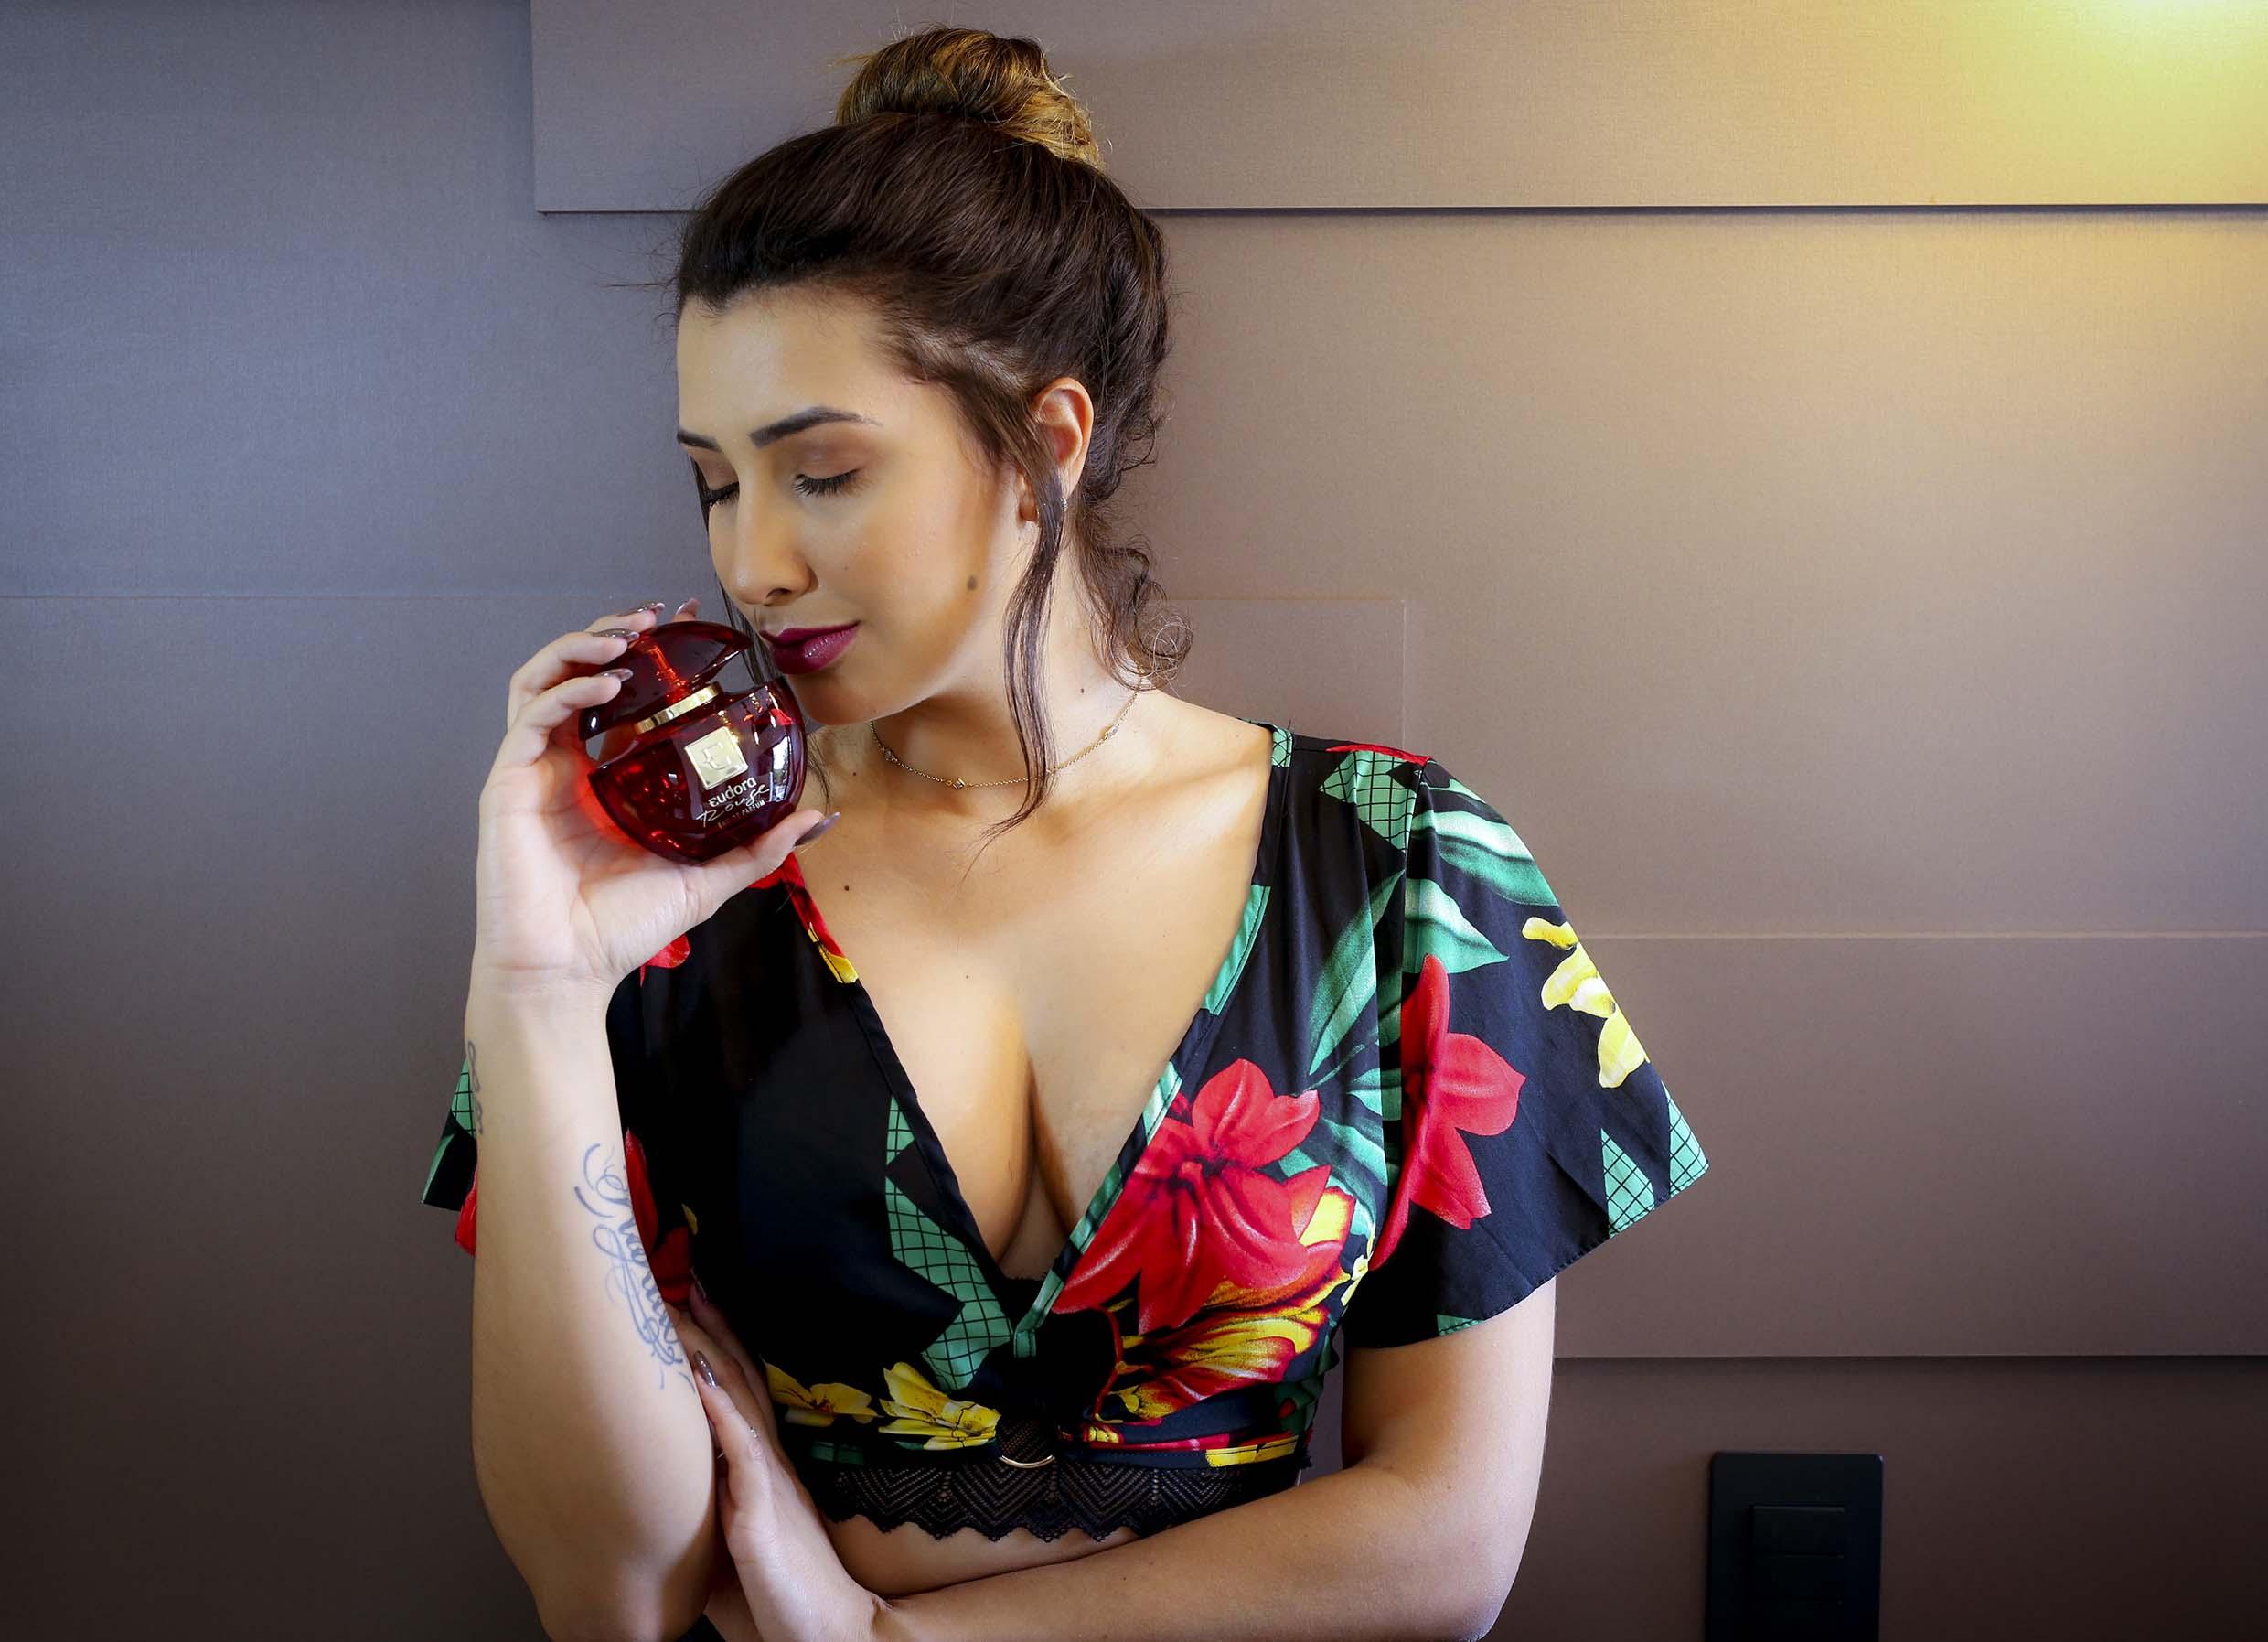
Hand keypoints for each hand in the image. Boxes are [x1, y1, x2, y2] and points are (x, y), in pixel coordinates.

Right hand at [471, 594, 827, 1002]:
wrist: (568, 971)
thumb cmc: (623, 928)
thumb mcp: (707, 878)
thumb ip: (758, 846)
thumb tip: (819, 816)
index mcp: (604, 780)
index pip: (620, 698)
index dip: (645, 655)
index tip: (682, 624)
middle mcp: (566, 767)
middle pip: (576, 675)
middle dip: (609, 634)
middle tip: (652, 616)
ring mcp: (532, 772)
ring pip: (541, 681)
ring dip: (579, 647)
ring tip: (624, 635)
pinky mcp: (507, 784)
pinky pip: (530, 718)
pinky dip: (567, 691)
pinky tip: (607, 685)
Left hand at [668, 1284, 897, 1641]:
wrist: (825, 1636)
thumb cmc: (777, 1602)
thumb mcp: (729, 1551)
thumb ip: (701, 1520)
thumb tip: (656, 1507)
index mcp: (760, 1472)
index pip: (737, 1394)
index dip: (717, 1346)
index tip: (693, 1301)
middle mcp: (767, 1465)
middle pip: (739, 1380)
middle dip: (711, 1327)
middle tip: (686, 1276)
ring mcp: (768, 1484)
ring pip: (736, 1400)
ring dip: (708, 1350)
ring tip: (685, 1302)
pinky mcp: (762, 1514)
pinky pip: (740, 1451)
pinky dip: (717, 1409)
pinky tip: (697, 1377)